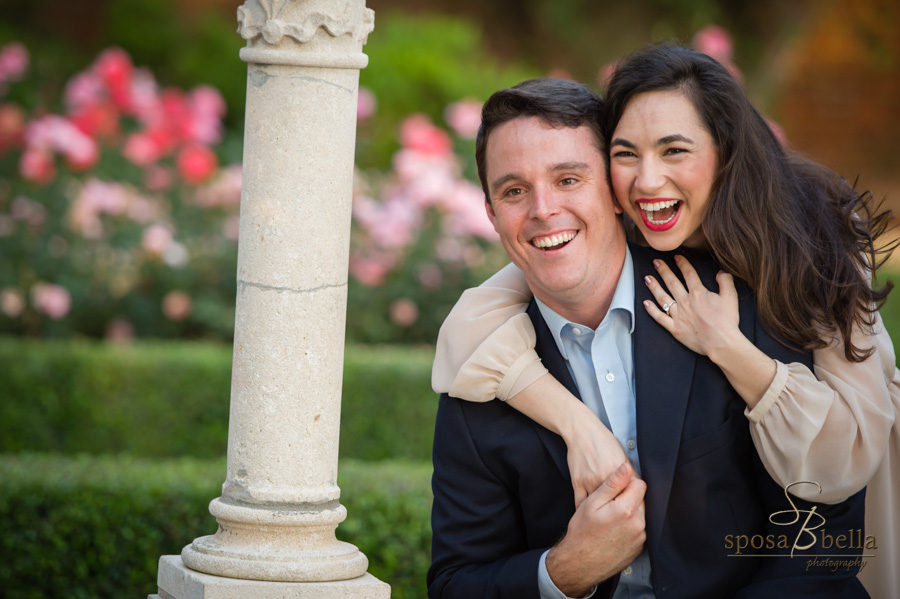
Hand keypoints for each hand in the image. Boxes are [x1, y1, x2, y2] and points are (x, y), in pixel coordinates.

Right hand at [546, 462, 646, 596]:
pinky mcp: (639, 548)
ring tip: (609, 518)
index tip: (614, 489)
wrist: (580, 563)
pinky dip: (629, 525)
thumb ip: (612, 484)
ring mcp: (640, 538)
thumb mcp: (591, 503)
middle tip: (608, 504)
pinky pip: (639, 528)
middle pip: (641, 499)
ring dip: (629, 511)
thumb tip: (625, 467)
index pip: (639, 483)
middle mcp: (638, 524)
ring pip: (640, 514)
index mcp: (627, 510)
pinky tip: (613, 529)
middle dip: (628, 497)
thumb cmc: (582, 531)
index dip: (626, 483)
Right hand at [561, 407, 629, 507]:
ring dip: (602, 514)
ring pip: (598, 507)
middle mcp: (605, 479)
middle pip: (615, 504)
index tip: (631, 509)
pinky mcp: (577, 482)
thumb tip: (638, 489)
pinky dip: (586, 511)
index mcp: (620, 473)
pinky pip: (580, 503)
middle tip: (618, 516)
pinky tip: (590, 515)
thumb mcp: (623, 456)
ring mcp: (590, 481)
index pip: (631, 496)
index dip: (632, 505)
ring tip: (605, 518)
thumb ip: (630, 474)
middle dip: (618, 511)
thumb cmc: (603, 441)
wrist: (582, 431)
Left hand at [642, 255, 743, 357]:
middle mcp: (685, 302)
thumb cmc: (727, 321)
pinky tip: (645, 303)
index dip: (682, 264)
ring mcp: (678, 315)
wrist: (721, 343)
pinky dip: (651, 310)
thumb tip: (721, 272)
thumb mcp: (731, 297)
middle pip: (672, 283)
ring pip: (662, 298)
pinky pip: (660, 318)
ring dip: (654, 287)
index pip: (688, 274)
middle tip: (655, 262)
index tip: (676, 257)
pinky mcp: (675, 329)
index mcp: (698, 293)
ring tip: (647, 278)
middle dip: (663, 270)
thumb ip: (725, 282)